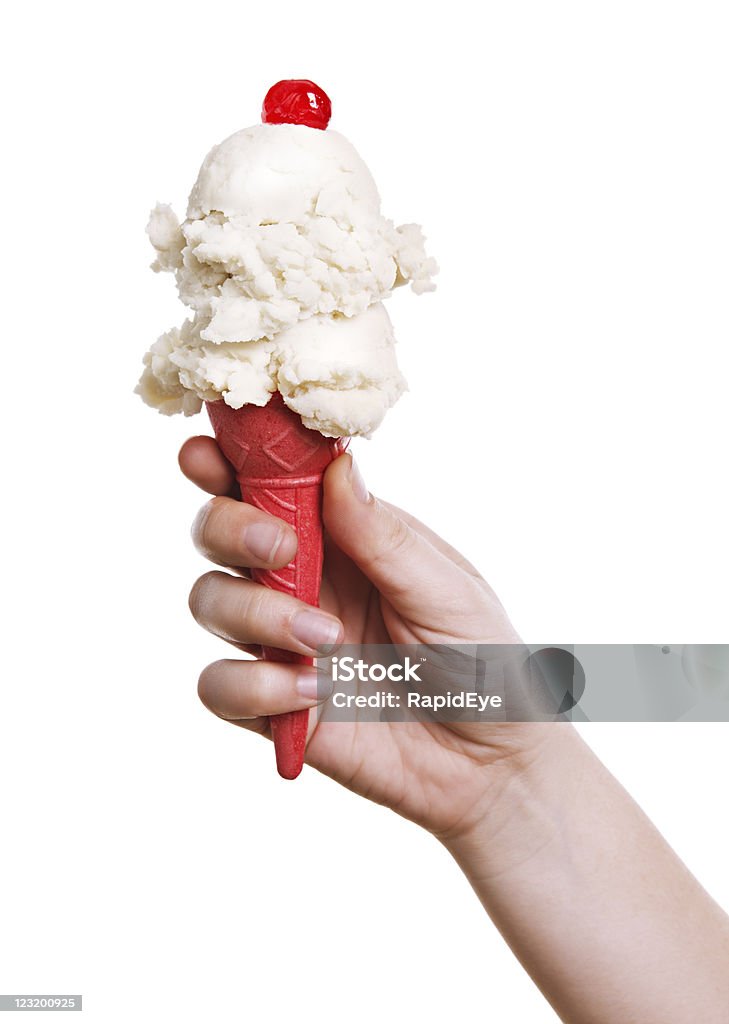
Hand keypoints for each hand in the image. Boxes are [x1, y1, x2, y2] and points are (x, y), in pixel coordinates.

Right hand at [181, 436, 556, 841]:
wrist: (493, 764)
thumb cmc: (485, 661)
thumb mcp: (447, 590)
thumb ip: (382, 535)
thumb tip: (337, 467)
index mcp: (343, 537)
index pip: (270, 484)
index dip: (226, 460)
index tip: (205, 453)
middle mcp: (302, 580)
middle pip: (217, 532)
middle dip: (228, 528)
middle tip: (281, 549)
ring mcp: (282, 641)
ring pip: (209, 602)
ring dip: (254, 614)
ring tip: (327, 641)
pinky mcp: (273, 704)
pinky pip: (219, 685)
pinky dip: (254, 686)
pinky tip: (315, 696)